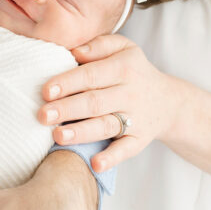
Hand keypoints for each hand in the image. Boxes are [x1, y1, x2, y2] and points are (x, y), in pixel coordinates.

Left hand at [39, 34, 182, 171]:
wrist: (167, 101)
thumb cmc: (133, 70)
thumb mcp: (123, 48)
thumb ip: (99, 45)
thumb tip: (75, 51)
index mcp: (124, 68)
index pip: (92, 75)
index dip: (68, 83)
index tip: (46, 90)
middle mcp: (130, 94)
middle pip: (95, 102)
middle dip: (67, 109)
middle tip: (43, 115)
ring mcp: (136, 119)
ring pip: (106, 126)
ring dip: (82, 132)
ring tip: (58, 136)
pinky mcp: (139, 140)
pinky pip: (126, 150)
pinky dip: (111, 158)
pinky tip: (95, 164)